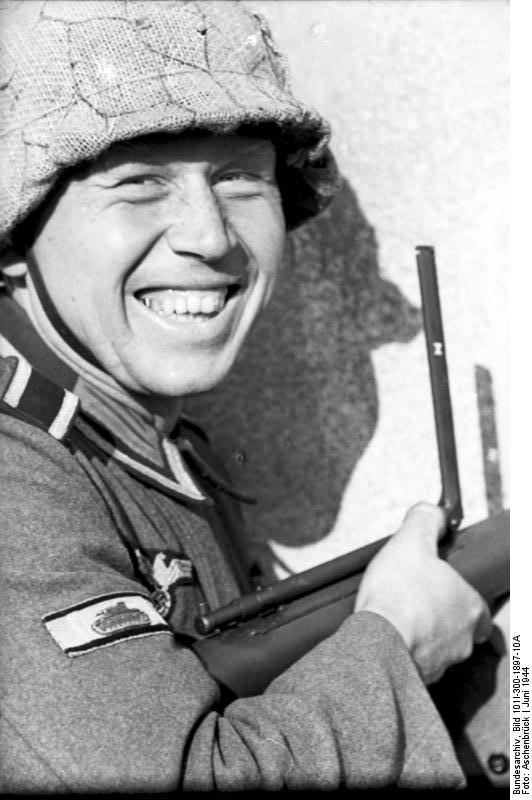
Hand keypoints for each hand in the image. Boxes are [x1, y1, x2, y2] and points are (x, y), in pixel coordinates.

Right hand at [355, 502, 491, 683]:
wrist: (375, 642)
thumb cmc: (398, 595)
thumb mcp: (411, 542)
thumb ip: (424, 521)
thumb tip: (431, 511)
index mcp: (470, 608)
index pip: (475, 602)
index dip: (455, 590)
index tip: (436, 583)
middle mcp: (463, 641)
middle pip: (455, 625)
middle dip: (434, 613)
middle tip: (409, 597)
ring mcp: (441, 663)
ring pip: (435, 645)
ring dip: (418, 632)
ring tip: (393, 616)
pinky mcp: (418, 678)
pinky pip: (413, 661)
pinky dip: (401, 649)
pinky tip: (385, 635)